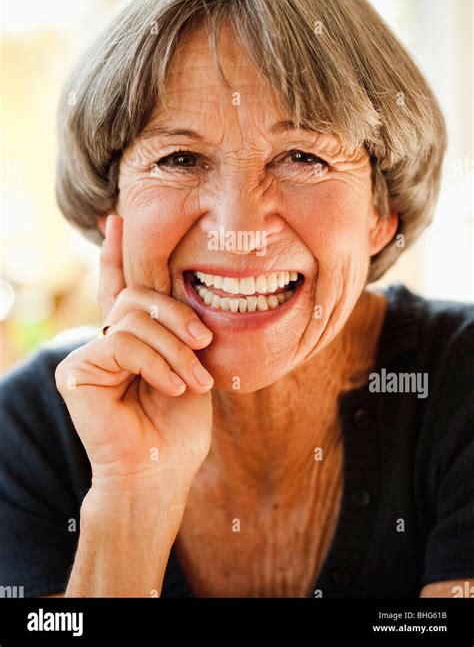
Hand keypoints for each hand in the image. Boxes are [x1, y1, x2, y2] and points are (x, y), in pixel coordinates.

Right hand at [55, 215, 213, 490]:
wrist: (161, 472)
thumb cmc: (178, 424)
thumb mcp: (187, 362)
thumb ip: (173, 326)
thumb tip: (172, 282)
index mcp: (130, 338)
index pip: (120, 288)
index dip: (116, 254)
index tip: (116, 220)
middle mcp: (104, 341)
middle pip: (137, 295)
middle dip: (177, 316)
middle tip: (204, 343)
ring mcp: (87, 356)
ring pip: (132, 318)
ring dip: (173, 348)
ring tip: (195, 379)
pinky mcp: (76, 373)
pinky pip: (122, 343)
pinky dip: (154, 362)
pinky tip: (171, 386)